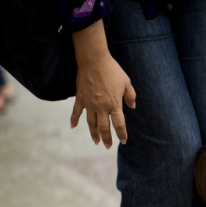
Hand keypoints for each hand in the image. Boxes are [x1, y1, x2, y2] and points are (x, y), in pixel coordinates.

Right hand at [70, 19, 136, 148]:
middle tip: (107, 146)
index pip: (119, 124)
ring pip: (91, 123)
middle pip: (104, 127)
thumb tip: (132, 107)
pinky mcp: (80, 98)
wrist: (94, 60)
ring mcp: (89, 104)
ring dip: (93, 133)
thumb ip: (130, 96)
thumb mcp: (126, 82)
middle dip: (107, 138)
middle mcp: (101, 107)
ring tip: (96, 141)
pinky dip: (74, 120)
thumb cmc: (112, 70)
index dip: (121, 134)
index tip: (123, 141)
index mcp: (114, 104)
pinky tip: (73, 127)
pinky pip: (76, 112)